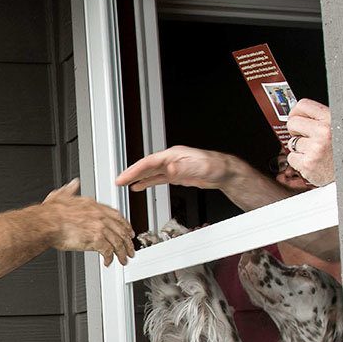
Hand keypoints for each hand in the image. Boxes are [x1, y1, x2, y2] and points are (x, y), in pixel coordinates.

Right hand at [41, 180, 135, 265]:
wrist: (47, 222)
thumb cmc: (51, 212)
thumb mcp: (61, 195)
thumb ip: (70, 190)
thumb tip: (74, 184)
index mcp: (93, 206)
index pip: (116, 216)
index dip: (125, 225)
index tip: (128, 231)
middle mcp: (99, 216)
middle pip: (121, 230)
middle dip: (127, 242)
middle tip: (130, 249)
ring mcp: (99, 227)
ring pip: (117, 242)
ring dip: (122, 253)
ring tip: (123, 260)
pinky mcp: (96, 239)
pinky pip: (108, 251)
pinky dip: (109, 258)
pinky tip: (108, 262)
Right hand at [116, 146, 243, 192]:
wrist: (225, 172)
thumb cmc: (215, 166)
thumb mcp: (198, 167)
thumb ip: (182, 168)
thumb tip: (168, 170)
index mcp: (172, 155)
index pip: (148, 163)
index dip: (134, 170)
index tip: (124, 177)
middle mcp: (170, 160)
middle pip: (146, 167)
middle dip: (131, 173)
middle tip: (118, 181)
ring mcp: (172, 168)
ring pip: (150, 173)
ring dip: (137, 178)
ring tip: (123, 183)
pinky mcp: (176, 176)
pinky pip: (157, 179)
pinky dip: (147, 182)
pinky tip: (139, 186)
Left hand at [285, 99, 334, 185]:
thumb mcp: (339, 127)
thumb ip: (321, 119)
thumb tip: (298, 113)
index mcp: (331, 119)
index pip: (303, 105)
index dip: (296, 112)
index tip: (297, 118)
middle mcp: (323, 132)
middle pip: (292, 123)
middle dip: (295, 131)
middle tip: (306, 137)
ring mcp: (315, 149)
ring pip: (291, 142)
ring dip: (299, 148)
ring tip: (314, 152)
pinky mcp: (308, 164)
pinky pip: (291, 158)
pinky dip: (298, 162)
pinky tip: (312, 162)